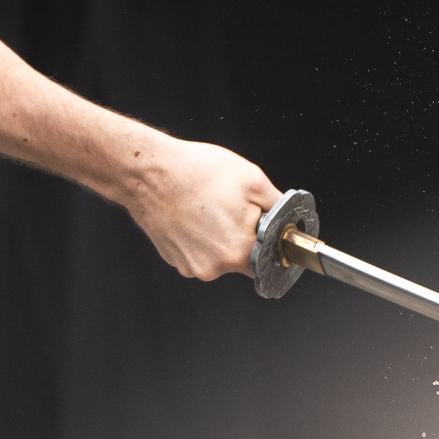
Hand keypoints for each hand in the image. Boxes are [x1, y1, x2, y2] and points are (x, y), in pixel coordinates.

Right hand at [125, 136, 279, 280]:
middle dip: (244, 234)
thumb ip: (277, 205)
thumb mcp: (251, 178)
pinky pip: (200, 254)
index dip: (269, 239)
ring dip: (220, 236)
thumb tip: (290, 220)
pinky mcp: (176, 262)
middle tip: (230, 206)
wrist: (148, 172)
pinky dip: (200, 239)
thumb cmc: (196, 172)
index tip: (263, 226)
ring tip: (208, 208)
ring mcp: (193, 267)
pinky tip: (192, 216)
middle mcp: (215, 267)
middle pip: (244, 257)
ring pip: (221, 255)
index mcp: (239, 250)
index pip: (269, 257)